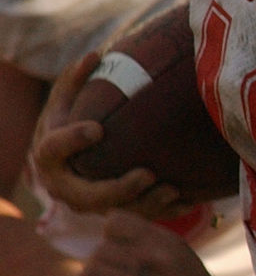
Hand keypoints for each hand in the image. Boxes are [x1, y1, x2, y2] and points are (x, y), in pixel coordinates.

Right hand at [32, 55, 181, 217]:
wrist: (64, 157)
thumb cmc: (68, 117)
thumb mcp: (66, 96)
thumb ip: (77, 77)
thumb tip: (96, 55)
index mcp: (49, 155)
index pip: (54, 150)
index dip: (73, 140)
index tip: (97, 128)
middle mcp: (64, 186)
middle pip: (87, 196)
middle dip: (118, 189)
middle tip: (147, 174)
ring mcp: (87, 203)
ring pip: (114, 213)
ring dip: (145, 205)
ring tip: (172, 190)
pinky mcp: (109, 212)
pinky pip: (135, 219)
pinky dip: (162, 213)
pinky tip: (186, 201)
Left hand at [47, 210, 236, 275]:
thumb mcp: (182, 260)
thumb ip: (153, 245)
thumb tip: (115, 230)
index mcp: (166, 240)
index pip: (115, 222)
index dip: (109, 239)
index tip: (116, 258)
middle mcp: (155, 258)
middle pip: (100, 250)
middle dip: (98, 268)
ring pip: (92, 272)